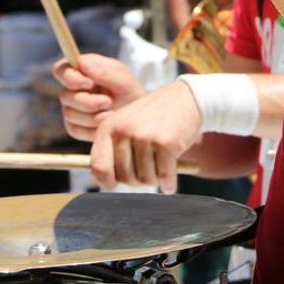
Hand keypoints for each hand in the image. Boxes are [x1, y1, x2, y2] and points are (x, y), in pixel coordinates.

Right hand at [54, 54, 145, 141]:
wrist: (137, 117)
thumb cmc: (130, 92)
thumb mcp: (123, 79)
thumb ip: (103, 72)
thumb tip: (81, 63)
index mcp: (82, 71)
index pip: (61, 70)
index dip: (69, 77)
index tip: (89, 83)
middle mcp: (73, 89)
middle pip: (64, 95)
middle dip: (87, 101)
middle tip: (108, 102)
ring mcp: (72, 108)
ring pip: (69, 113)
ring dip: (92, 116)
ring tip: (111, 113)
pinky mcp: (75, 127)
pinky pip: (74, 130)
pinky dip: (91, 129)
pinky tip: (106, 124)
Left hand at [89, 80, 203, 192]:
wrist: (185, 98)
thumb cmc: (155, 115)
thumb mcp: (126, 123)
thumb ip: (113, 148)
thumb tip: (106, 181)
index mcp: (109, 127)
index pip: (98, 166)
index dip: (106, 181)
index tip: (114, 184)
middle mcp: (124, 131)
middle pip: (124, 177)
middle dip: (137, 180)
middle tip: (148, 170)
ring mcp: (145, 137)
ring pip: (145, 179)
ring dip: (155, 179)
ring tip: (161, 164)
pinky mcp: (166, 143)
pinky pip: (164, 177)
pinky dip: (169, 183)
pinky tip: (170, 178)